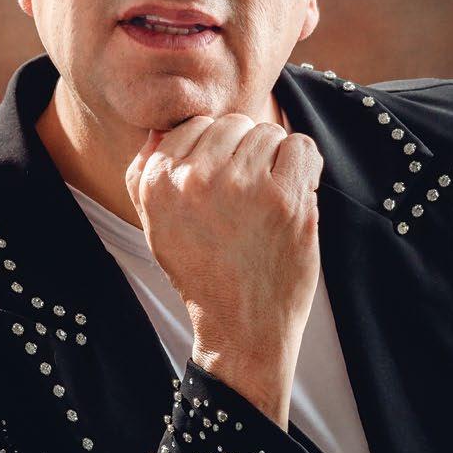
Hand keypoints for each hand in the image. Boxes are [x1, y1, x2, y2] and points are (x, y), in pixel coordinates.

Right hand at [124, 113, 322, 368]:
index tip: (225, 181)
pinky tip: (294, 195)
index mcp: (159, 182)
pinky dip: (304, 166)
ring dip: (276, 161)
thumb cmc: (202, 275)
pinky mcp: (284, 198)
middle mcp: (195, 178)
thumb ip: (148, 175)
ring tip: (270, 200)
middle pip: (234, 124)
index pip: (196, 125)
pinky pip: (301, 146)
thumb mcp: (156, 227)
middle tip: (251, 194)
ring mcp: (242, 185)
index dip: (217, 150)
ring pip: (268, 133)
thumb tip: (161, 130)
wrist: (240, 328)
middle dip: (247, 151)